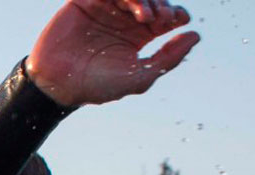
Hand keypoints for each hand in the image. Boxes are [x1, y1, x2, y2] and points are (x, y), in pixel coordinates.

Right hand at [27, 0, 199, 106]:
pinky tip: (135, 9)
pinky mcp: (85, 2)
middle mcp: (122, 20)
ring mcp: (104, 9)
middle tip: (163, 19)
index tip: (178, 20)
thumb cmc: (97, 86)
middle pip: (154, 0)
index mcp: (136, 37)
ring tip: (148, 17)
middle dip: (164, 6)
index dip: (176, 13)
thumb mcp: (139, 76)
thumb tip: (195, 35)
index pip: (165, 16)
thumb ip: (168, 57)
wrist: (58, 83)